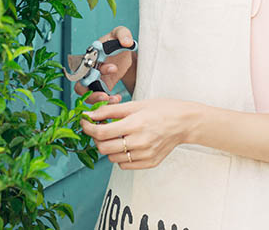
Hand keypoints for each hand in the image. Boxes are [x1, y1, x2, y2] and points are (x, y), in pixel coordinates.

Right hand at [73, 26, 134, 104]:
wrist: (122, 51)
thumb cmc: (116, 41)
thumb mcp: (120, 33)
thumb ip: (123, 34)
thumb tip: (126, 42)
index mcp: (90, 55)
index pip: (87, 65)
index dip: (98, 69)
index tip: (114, 68)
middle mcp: (88, 69)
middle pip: (80, 86)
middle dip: (91, 93)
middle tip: (105, 95)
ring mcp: (93, 80)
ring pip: (86, 96)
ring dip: (97, 101)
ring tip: (113, 100)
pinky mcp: (100, 87)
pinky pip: (97, 99)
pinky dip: (106, 102)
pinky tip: (117, 98)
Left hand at [79, 98, 198, 169]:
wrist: (184, 123)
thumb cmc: (161, 110)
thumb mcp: (135, 105)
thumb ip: (110, 111)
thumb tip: (90, 115)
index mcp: (135, 124)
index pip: (101, 132)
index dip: (88, 128)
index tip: (84, 123)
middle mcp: (140, 142)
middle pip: (103, 148)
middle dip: (96, 138)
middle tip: (101, 129)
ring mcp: (145, 155)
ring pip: (112, 158)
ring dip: (109, 148)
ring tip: (118, 136)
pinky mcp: (149, 163)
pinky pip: (124, 165)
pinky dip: (121, 156)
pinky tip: (128, 145)